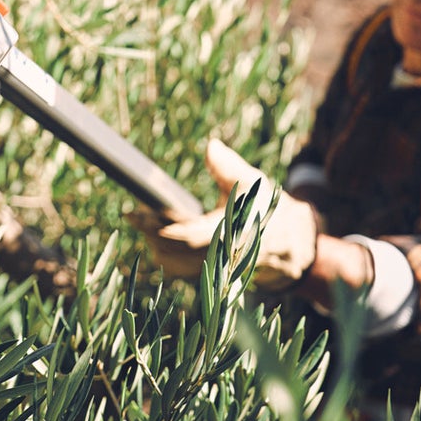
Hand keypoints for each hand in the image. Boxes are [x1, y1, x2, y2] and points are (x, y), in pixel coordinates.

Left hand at [133, 140, 318, 290]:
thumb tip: (210, 146)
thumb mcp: (253, 182)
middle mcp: (224, 255)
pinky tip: (156, 236)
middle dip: (150, 233)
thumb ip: (229, 167)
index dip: (161, 228)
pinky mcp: (209, 274)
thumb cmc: (267, 207)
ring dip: (154, 244)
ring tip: (144, 222)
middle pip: (175, 251)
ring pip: (174, 264)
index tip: (137, 213)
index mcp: (235, 232)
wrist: (287, 242)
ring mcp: (216, 269)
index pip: (191, 236)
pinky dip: (164, 254)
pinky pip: (178, 270)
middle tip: (134, 214)